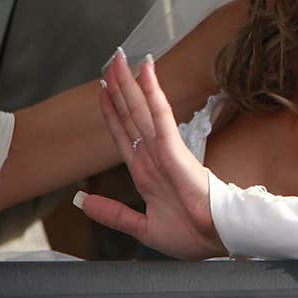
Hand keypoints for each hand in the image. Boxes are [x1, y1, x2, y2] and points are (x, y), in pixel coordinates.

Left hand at [76, 48, 226, 259]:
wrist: (214, 239)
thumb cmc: (190, 235)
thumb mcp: (142, 227)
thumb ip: (113, 213)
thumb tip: (83, 201)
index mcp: (145, 173)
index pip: (124, 134)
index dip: (112, 111)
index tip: (103, 89)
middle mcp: (152, 156)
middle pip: (131, 114)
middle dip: (119, 86)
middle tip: (112, 59)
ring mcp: (163, 150)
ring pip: (141, 109)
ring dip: (129, 83)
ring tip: (120, 58)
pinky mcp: (174, 148)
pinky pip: (160, 116)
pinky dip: (152, 93)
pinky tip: (146, 72)